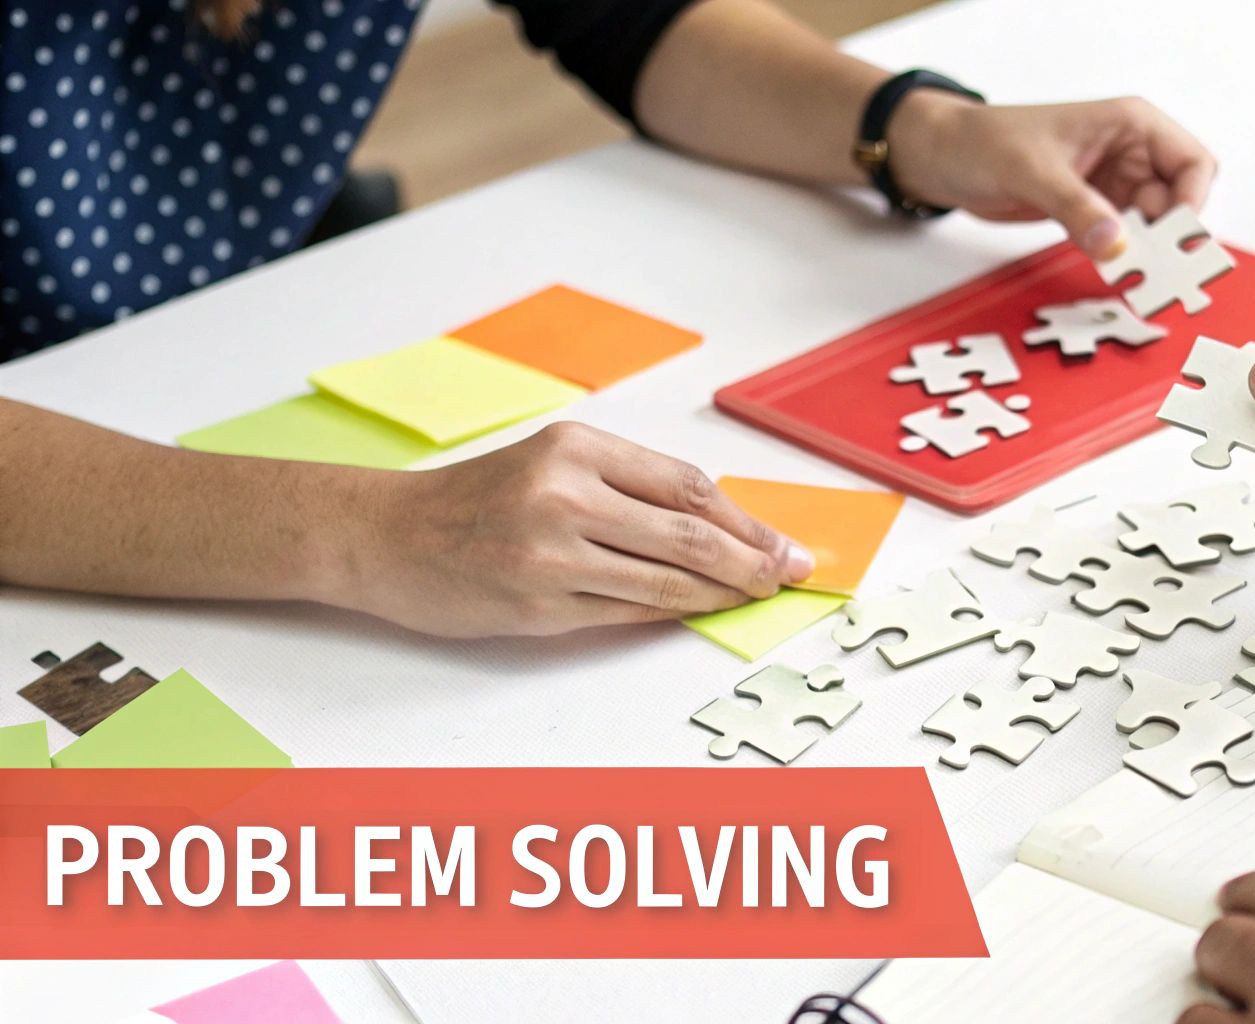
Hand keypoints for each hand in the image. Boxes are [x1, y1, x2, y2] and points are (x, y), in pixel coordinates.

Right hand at [338, 423, 812, 636]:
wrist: (387, 536)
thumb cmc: (477, 500)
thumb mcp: (551, 465)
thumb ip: (627, 489)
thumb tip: (721, 527)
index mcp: (576, 449)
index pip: (687, 486)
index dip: (746, 521)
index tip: (783, 543)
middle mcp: (565, 496)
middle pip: (689, 535)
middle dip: (751, 562)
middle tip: (788, 576)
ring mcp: (550, 554)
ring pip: (664, 582)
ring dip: (720, 595)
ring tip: (753, 598)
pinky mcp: (538, 605)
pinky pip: (625, 613)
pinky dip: (670, 614)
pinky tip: (697, 612)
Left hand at [887, 93, 1216, 258]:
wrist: (946, 158)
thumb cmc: (986, 141)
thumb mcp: (1033, 172)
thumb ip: (1076, 207)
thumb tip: (1114, 244)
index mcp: (1130, 124)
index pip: (1191, 162)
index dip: (1192, 201)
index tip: (1174, 238)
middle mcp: (1130, 152)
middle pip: (1178, 199)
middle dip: (1172, 236)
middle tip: (1160, 272)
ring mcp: (1113, 183)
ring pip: (1154, 224)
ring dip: (1149, 252)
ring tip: (1141, 280)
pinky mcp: (1093, 210)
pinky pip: (1124, 238)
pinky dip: (1124, 257)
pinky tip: (1117, 274)